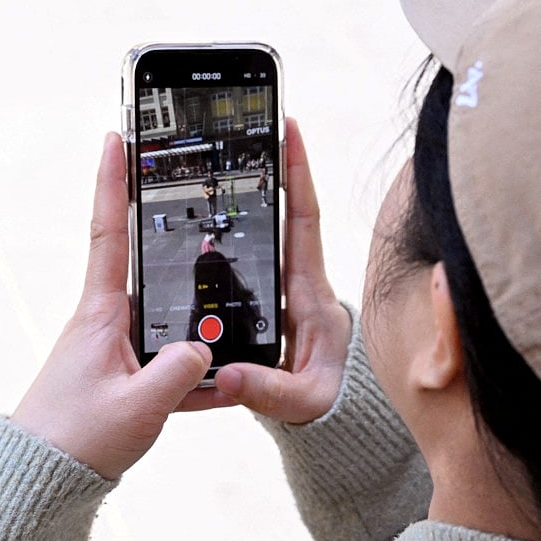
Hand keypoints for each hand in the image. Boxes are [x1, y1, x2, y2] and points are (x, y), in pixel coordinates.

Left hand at [10, 133, 212, 479]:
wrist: (39, 482)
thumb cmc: (75, 441)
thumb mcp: (138, 408)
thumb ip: (179, 374)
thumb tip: (204, 349)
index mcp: (99, 315)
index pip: (109, 233)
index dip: (113, 182)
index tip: (117, 135)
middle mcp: (104, 322)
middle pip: (147, 267)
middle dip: (177, 242)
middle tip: (203, 204)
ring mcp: (112, 348)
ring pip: (166, 319)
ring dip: (195, 321)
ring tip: (231, 316)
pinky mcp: (119, 376)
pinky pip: (166, 360)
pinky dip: (192, 371)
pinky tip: (220, 385)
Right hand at [185, 118, 351, 422]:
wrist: (332, 414)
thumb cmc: (326, 404)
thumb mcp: (302, 402)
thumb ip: (270, 390)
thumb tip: (227, 374)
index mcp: (309, 292)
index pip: (304, 219)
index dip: (298, 172)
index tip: (289, 129)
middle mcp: (299, 280)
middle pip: (284, 210)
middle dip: (270, 166)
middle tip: (251, 126)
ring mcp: (285, 287)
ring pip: (266, 230)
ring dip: (249, 195)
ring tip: (226, 156)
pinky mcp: (271, 299)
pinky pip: (252, 254)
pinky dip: (235, 230)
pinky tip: (207, 217)